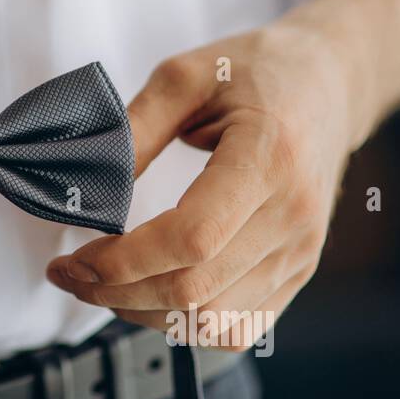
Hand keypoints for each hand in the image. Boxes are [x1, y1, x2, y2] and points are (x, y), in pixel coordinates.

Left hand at [45, 21, 357, 348]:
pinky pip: (237, 327)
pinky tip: (150, 297)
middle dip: (116, 294)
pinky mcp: (299, 271)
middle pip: (195, 290)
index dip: (123, 262)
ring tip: (102, 286)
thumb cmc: (259, 71)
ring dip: (143, 313)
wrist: (329, 82)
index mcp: (269, 159)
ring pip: (211, 320)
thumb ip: (134, 129)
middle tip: (70, 275)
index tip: (75, 258)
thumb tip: (88, 186)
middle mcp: (293, 215)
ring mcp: (301, 250)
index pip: (191, 240)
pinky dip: (184, 326)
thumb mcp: (185, 75)